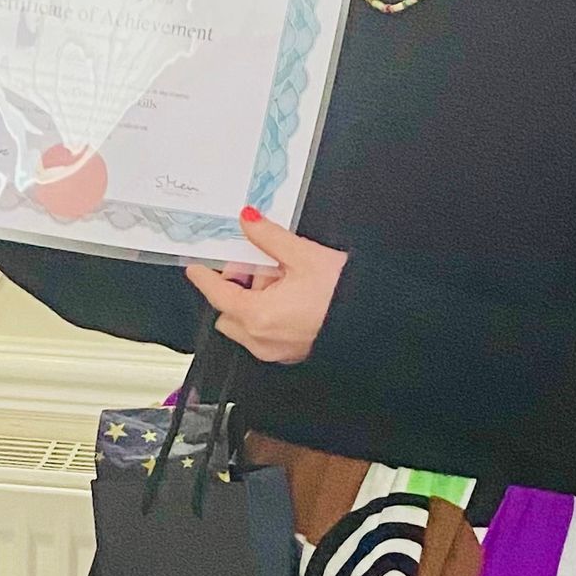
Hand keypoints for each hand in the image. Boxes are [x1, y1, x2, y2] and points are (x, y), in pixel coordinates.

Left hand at [185, 210, 346, 364]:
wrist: (378, 321)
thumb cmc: (345, 294)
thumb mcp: (304, 255)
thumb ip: (269, 237)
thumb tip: (249, 221)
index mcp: (258, 315)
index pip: (217, 295)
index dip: (204, 278)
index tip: (197, 267)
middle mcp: (262, 339)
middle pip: (228, 312)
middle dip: (237, 288)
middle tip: (260, 265)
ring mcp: (276, 351)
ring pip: (246, 324)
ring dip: (253, 301)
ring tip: (283, 279)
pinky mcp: (291, 354)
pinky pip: (265, 334)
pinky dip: (268, 315)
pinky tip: (291, 296)